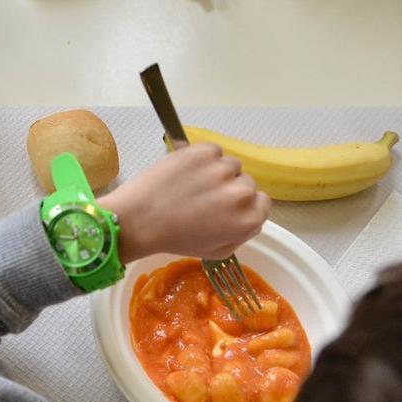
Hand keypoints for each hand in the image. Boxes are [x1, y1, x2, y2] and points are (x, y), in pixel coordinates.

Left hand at [100, 143, 270, 262]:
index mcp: (248, 219)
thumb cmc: (174, 238)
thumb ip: (240, 234)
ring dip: (216, 172)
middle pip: (246, 183)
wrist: (138, 219)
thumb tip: (248, 218)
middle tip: (203, 197)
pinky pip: (213, 151)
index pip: (263, 202)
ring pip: (230, 165)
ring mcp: (222, 169)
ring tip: (191, 184)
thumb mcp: (216, 251)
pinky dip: (202, 157)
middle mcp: (241, 193)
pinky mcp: (203, 152)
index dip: (243, 204)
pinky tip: (185, 171)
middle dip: (229, 188)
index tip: (226, 205)